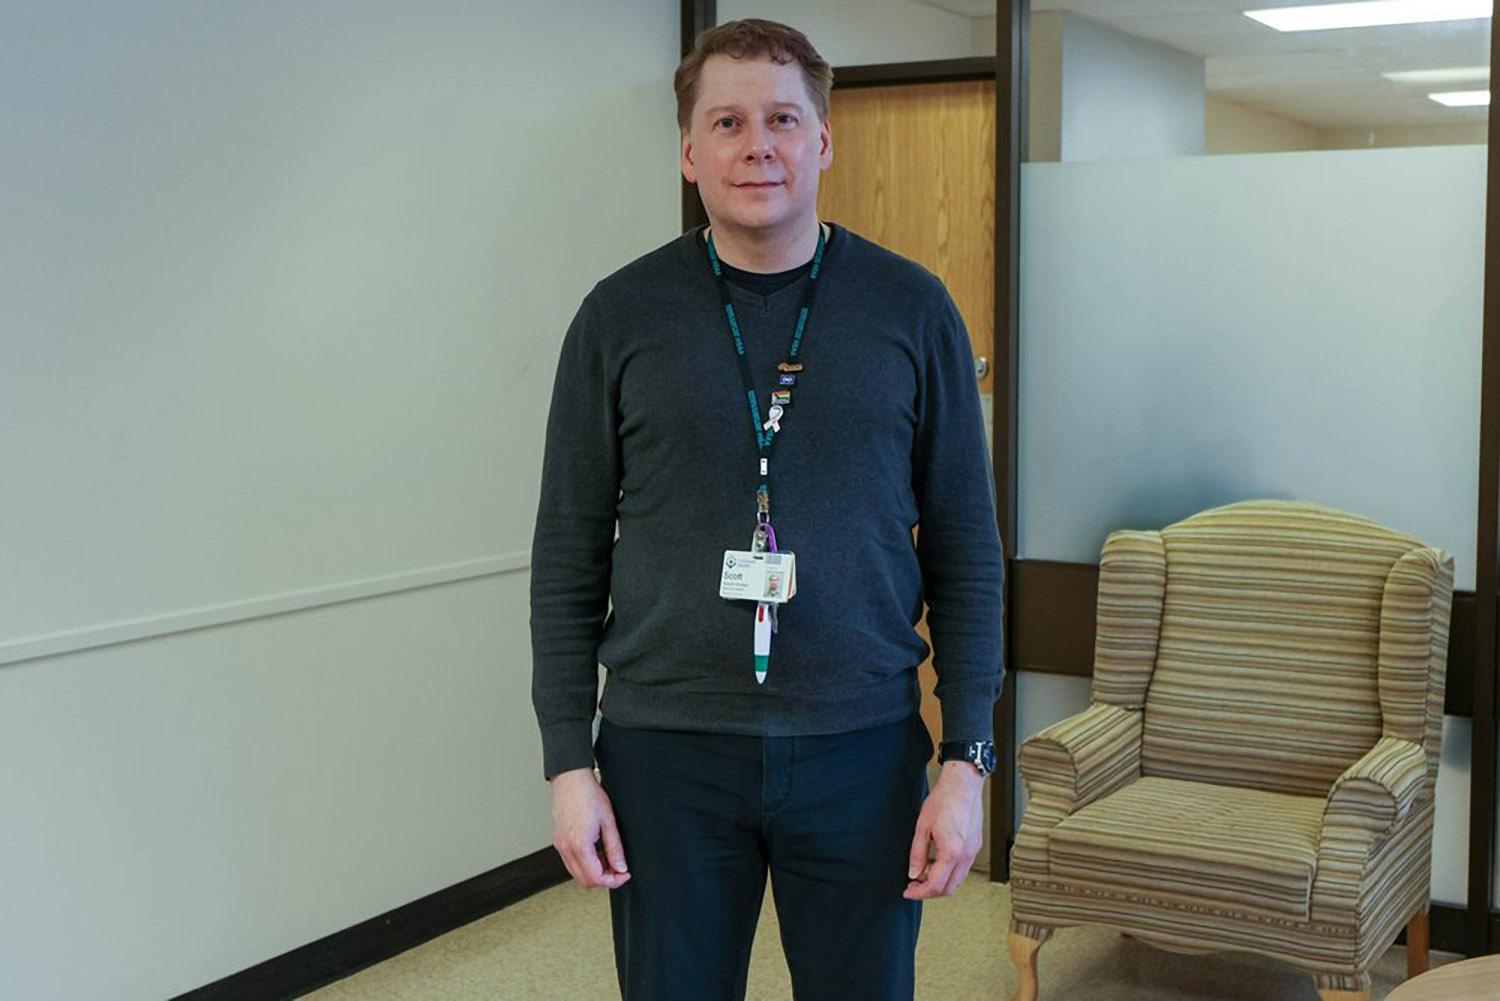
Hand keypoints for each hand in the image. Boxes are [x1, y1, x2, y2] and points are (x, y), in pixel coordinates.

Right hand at [550, 768, 630, 889]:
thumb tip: (621, 866)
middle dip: (604, 879)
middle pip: (585, 881)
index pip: (596, 878)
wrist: (570, 779)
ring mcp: (560, 845)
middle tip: (618, 868)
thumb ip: (615, 848)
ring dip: (594, 872)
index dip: (613, 881)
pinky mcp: (558, 841)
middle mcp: (566, 848)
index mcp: (580, 845)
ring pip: (577, 874)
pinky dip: (585, 864)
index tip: (624, 874)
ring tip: (608, 858)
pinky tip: (596, 852)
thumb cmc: (588, 794)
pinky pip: (571, 862)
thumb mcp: (609, 821)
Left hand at [903, 760, 984, 899]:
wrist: (963, 784)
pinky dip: (949, 873)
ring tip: (923, 873)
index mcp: (951, 851)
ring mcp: (973, 851)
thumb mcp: (922, 827)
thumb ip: (917, 853)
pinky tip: (936, 863)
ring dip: (940, 883)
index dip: (919, 893)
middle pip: (949, 889)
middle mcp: (966, 855)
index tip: (908, 891)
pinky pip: (963, 869)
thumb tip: (913, 873)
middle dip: (930, 892)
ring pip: (958, 880)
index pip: (935, 885)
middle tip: (914, 885)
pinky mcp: (975, 846)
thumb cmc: (944, 799)